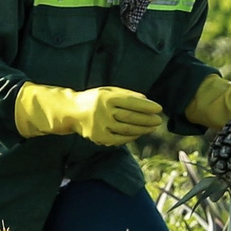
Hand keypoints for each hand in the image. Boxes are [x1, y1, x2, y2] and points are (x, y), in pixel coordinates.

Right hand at [15, 84, 164, 144]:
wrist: (72, 111)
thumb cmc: (95, 99)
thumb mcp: (108, 91)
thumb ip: (127, 94)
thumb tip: (147, 100)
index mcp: (106, 97)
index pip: (131, 102)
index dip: (147, 106)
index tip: (159, 108)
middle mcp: (103, 111)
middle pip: (131, 117)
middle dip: (148, 119)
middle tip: (159, 120)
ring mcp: (100, 125)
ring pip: (127, 129)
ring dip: (143, 129)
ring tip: (153, 127)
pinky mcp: (99, 137)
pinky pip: (120, 139)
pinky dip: (132, 137)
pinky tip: (140, 133)